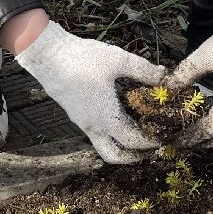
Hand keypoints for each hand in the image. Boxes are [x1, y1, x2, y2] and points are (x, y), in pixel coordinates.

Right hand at [13, 20, 163, 163]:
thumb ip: (144, 70)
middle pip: (113, 155)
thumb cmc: (83, 59)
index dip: (150, 142)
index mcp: (106, 117)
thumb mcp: (118, 60)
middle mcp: (93, 126)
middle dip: (132, 158)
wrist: (48, 56)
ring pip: (102, 144)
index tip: (164, 138)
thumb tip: (164, 76)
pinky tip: (119, 115)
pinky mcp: (75, 113)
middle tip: (149, 149)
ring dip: (120, 145)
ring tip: (137, 132)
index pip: (133, 141)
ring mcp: (82, 121)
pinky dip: (109, 133)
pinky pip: (95, 132)